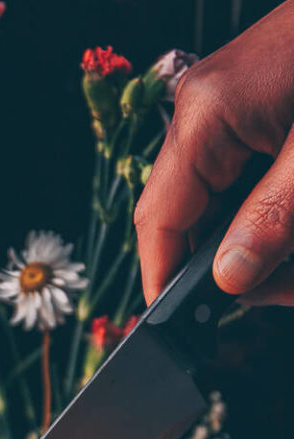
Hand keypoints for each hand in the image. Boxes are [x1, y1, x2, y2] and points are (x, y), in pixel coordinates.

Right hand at [135, 0, 293, 304]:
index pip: (158, 221)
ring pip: (224, 204)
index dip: (164, 282)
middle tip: (284, 290)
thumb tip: (229, 279)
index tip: (178, 332)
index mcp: (206, 117)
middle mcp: (204, 111)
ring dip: (263, 239)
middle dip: (236, 264)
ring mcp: (227, 107)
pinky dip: (273, 208)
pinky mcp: (255, 106)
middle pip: (192, 218)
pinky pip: (248, 178)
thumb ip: (273, 220)